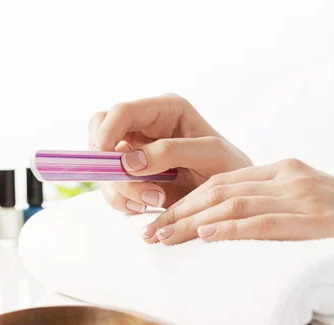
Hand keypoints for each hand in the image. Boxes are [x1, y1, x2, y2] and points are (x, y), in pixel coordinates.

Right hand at [88, 94, 251, 212]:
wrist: (233, 197)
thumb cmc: (229, 167)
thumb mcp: (209, 154)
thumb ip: (170, 152)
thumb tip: (129, 162)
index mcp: (164, 109)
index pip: (121, 112)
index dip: (107, 134)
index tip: (109, 163)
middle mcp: (145, 126)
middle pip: (100, 132)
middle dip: (107, 163)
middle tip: (126, 185)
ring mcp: (136, 150)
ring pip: (102, 163)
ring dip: (119, 187)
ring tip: (152, 201)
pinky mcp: (132, 174)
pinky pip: (111, 185)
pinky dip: (122, 200)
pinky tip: (144, 207)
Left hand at [143, 158, 333, 243]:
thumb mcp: (302, 203)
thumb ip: (265, 207)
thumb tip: (219, 226)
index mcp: (280, 170)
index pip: (220, 182)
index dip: (185, 200)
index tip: (158, 220)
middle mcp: (287, 176)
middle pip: (219, 190)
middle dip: (180, 211)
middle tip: (150, 231)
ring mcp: (302, 195)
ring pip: (233, 204)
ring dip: (193, 222)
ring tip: (164, 236)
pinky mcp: (318, 219)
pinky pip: (265, 222)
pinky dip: (231, 229)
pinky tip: (206, 235)